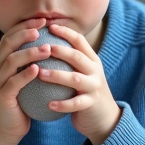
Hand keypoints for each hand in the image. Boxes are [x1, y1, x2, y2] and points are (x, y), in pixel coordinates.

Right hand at [0, 18, 47, 144]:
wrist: (5, 128)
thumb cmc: (20, 102)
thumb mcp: (23, 80)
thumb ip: (31, 64)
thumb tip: (53, 47)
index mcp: (1, 61)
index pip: (10, 37)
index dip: (25, 26)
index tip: (42, 20)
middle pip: (8, 43)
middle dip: (25, 32)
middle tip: (42, 27)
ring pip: (11, 61)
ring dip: (29, 52)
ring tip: (46, 48)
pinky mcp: (2, 96)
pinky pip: (13, 83)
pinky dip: (25, 75)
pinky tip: (38, 70)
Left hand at [41, 22, 121, 144]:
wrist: (104, 118)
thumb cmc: (85, 93)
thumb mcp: (82, 74)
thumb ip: (69, 62)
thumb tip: (43, 46)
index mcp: (91, 60)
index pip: (79, 41)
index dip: (65, 32)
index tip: (49, 26)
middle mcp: (94, 71)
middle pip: (77, 57)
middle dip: (59, 50)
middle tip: (41, 48)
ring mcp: (94, 87)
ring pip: (75, 79)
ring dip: (57, 75)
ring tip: (40, 74)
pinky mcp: (91, 104)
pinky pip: (75, 104)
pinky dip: (62, 104)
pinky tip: (49, 105)